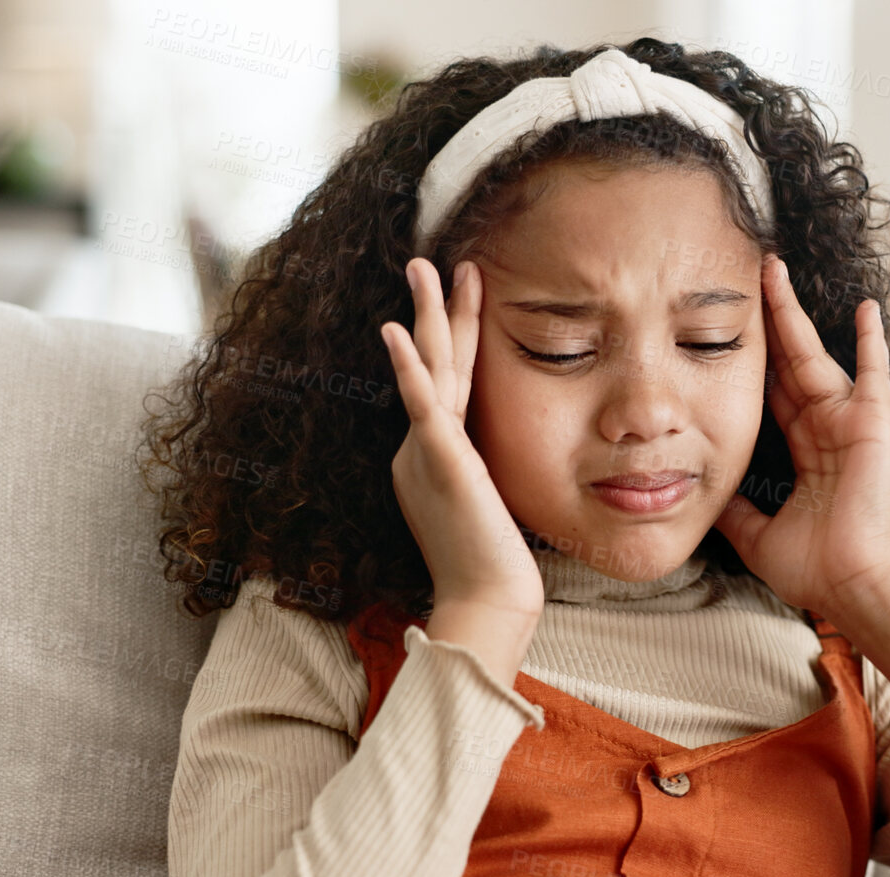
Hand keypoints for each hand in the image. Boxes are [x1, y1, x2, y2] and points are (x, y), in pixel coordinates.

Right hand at [382, 258, 543, 621]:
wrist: (488, 602)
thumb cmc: (491, 565)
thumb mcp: (486, 504)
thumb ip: (479, 472)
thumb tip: (488, 462)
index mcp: (435, 454)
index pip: (449, 381)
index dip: (455, 336)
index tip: (463, 293)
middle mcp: (423, 447)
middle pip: (434, 364)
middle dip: (434, 310)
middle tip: (428, 261)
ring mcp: (427, 453)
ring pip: (429, 371)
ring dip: (425, 317)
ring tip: (421, 268)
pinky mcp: (440, 463)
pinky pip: (421, 406)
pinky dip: (410, 368)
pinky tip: (398, 331)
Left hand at [713, 254, 889, 618]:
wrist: (852, 586)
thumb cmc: (815, 569)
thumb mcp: (756, 534)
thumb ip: (735, 510)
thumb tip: (702, 494)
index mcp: (805, 452)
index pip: (771, 392)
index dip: (750, 358)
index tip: (726, 326)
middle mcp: (828, 430)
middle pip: (787, 363)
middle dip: (767, 321)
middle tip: (746, 277)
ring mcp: (851, 423)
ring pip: (814, 357)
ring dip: (794, 315)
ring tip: (775, 272)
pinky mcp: (873, 424)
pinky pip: (871, 374)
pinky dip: (871, 341)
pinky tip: (863, 308)